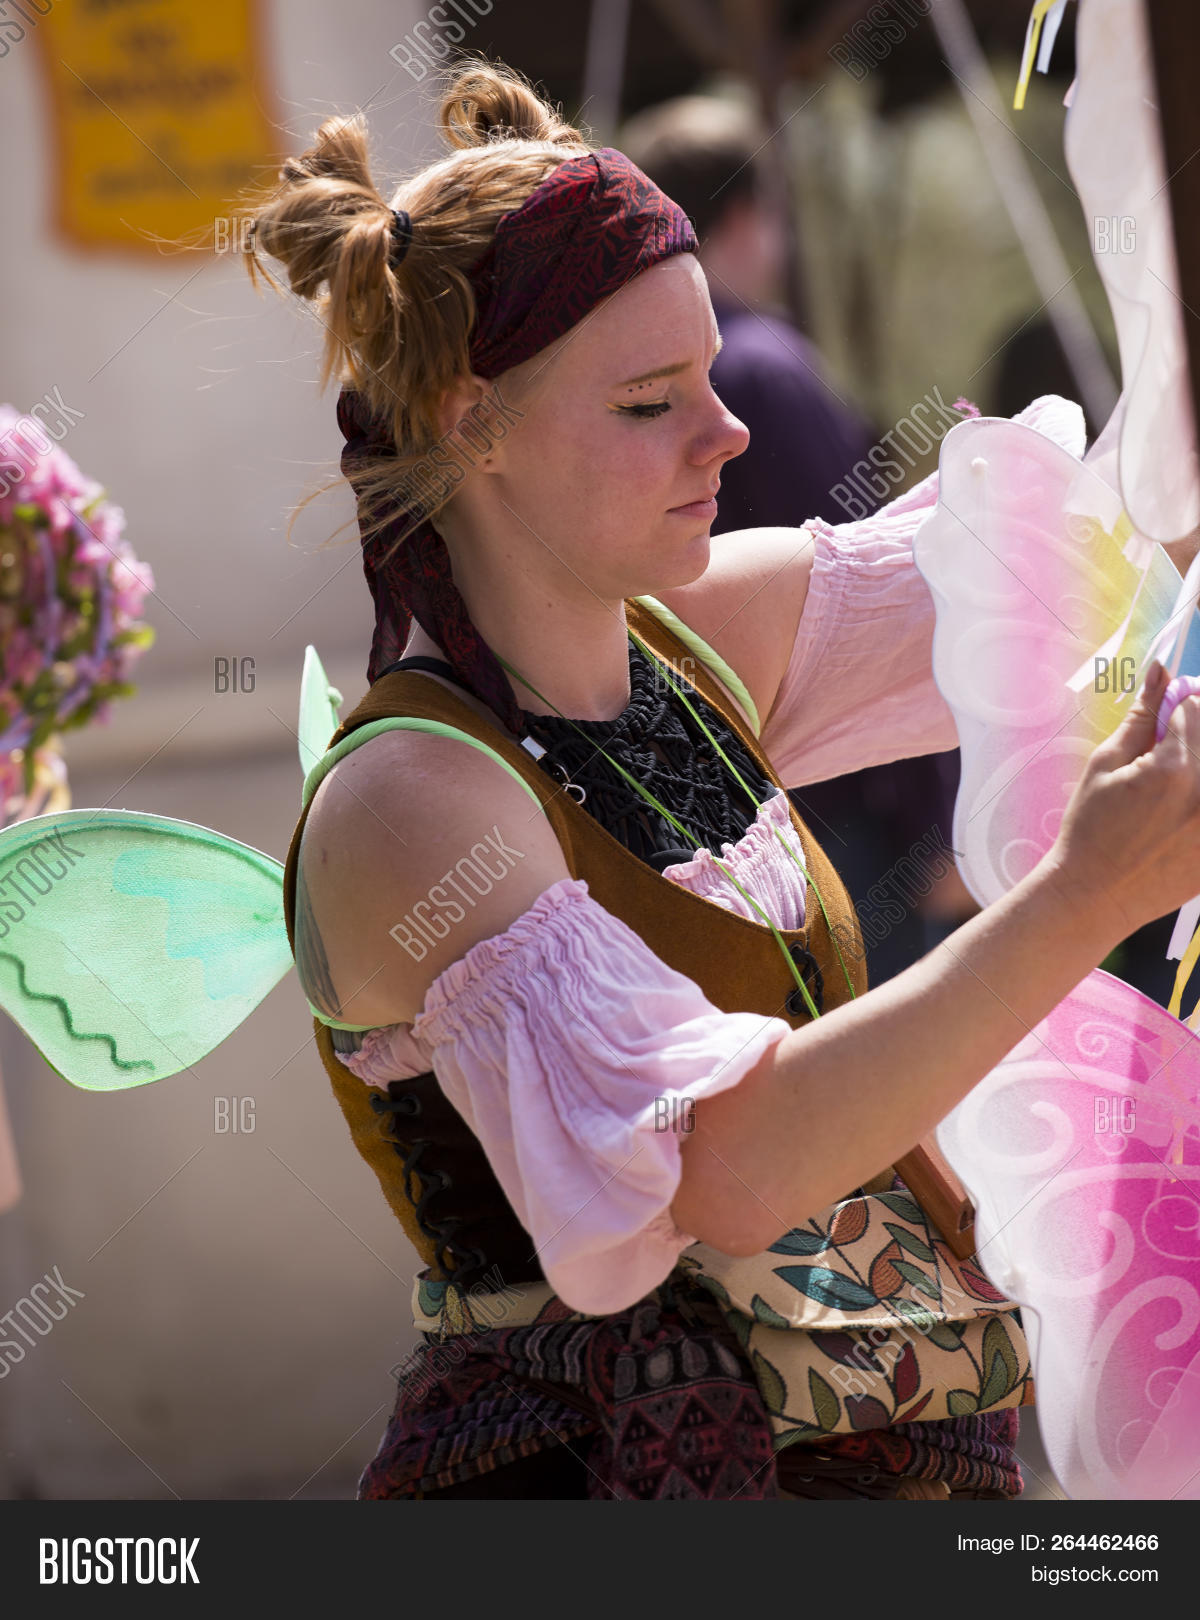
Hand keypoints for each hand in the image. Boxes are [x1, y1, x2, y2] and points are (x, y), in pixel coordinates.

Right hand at [1046, 662, 1199, 937]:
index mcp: (1174, 768)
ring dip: (1196, 763)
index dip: (1179, 703)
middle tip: (1165, 754)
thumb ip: (1142, 717)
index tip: (1165, 718)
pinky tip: (1175, 816)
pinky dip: (1196, 800)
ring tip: (1167, 789)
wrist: (1094, 897)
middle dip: (1192, 731)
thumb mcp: (1105, 765)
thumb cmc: (1090, 829)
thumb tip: (1161, 669)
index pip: (1196, 706)